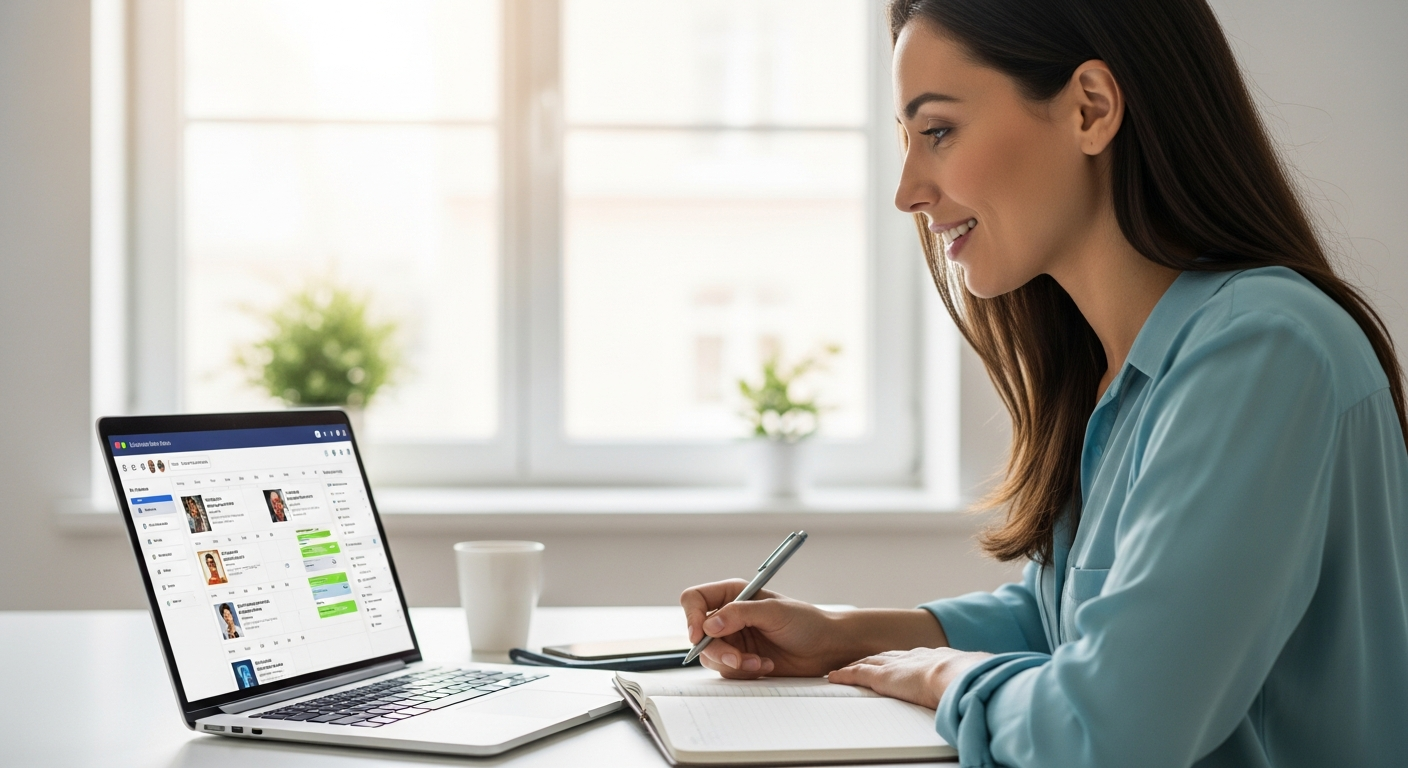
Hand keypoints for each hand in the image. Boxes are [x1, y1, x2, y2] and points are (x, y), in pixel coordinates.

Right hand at [680, 579, 855, 677]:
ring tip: (760, 662)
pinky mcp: (741, 660)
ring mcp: (733, 639)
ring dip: (734, 663)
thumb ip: (740, 614)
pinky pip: (727, 670)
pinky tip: (766, 665)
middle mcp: (729, 616)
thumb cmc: (806, 622)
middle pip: (698, 634)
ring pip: (710, 656)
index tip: (699, 635)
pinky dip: (744, 671)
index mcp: (733, 594)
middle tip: (738, 658)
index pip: (695, 599)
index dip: (691, 616)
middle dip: (718, 650)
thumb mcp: (774, 611)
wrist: (826, 649)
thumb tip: (709, 624)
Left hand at [827, 647, 991, 708]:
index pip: (913, 657)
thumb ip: (971, 686)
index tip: (898, 661)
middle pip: (888, 655)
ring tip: (846, 667)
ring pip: (870, 662)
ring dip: (858, 664)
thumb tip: (984, 696)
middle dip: (877, 657)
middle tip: (866, 659)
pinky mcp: (882, 676)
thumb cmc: (970, 681)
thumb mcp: (972, 680)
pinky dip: (845, 675)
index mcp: (936, 657)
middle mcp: (913, 657)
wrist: (958, 676)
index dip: (903, 659)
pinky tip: (834, 676)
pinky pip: (857, 673)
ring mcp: (896, 665)